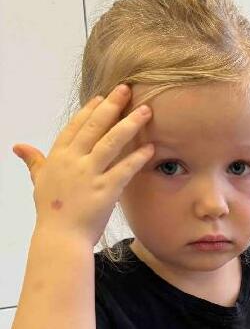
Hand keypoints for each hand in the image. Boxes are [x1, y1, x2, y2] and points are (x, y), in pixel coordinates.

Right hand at [12, 84, 153, 245]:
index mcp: (57, 157)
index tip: (103, 98)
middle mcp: (73, 162)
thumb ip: (34, 161)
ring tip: (146, 111)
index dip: (90, 111)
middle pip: (95, 127)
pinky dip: (137, 157)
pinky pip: (124, 169)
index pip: (75, 127)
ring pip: (111, 142)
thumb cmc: (51, 212)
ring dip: (130, 124)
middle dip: (112, 106)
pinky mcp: (105, 191)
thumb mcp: (39, 182)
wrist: (60, 238)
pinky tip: (150, 147)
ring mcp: (89, 175)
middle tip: (127, 90)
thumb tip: (19, 146)